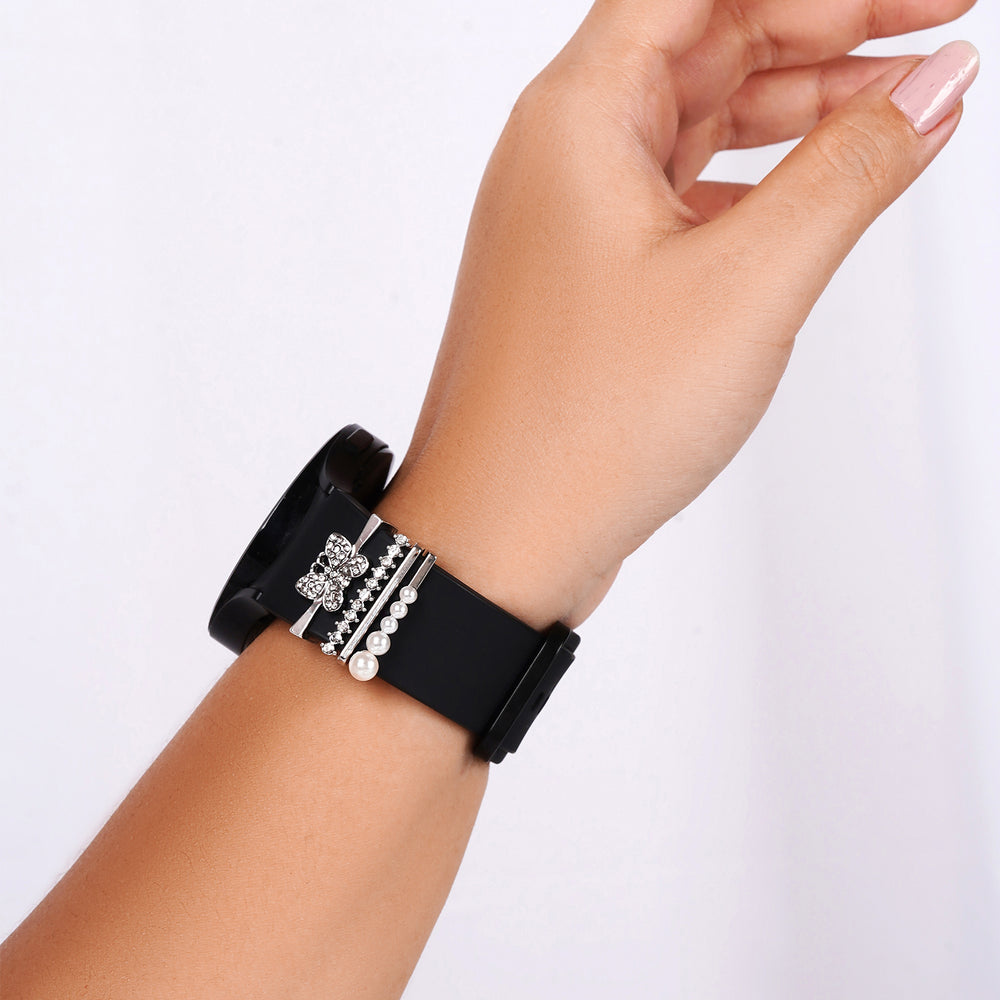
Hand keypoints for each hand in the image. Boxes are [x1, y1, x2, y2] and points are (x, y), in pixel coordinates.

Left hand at [377, 0, 978, 628]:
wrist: (500, 536)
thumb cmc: (579, 428)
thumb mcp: (747, 286)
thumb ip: (850, 171)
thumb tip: (933, 87)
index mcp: (577, 116)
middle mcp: (564, 152)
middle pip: (708, 38)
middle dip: (829, 24)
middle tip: (936, 28)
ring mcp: (575, 217)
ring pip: (700, 119)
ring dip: (802, 104)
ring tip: (905, 104)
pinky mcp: (594, 275)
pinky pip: (684, 192)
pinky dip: (759, 182)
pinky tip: (820, 189)